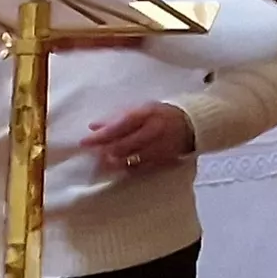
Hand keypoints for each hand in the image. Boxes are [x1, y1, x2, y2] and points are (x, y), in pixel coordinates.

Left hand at [78, 102, 196, 172]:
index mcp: (147, 114)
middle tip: (93, 153)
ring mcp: (159, 148)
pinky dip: (126, 168)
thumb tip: (93, 126)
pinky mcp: (163, 161)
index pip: (119, 126)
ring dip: (112, 162)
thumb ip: (117, 117)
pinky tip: (118, 166)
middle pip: (122, 146)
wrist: (192, 124)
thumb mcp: (141, 109)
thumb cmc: (160, 115)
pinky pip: (139, 169)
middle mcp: (154, 131)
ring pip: (129, 160)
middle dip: (104, 151)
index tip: (84, 142)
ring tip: (102, 161)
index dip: (101, 136)